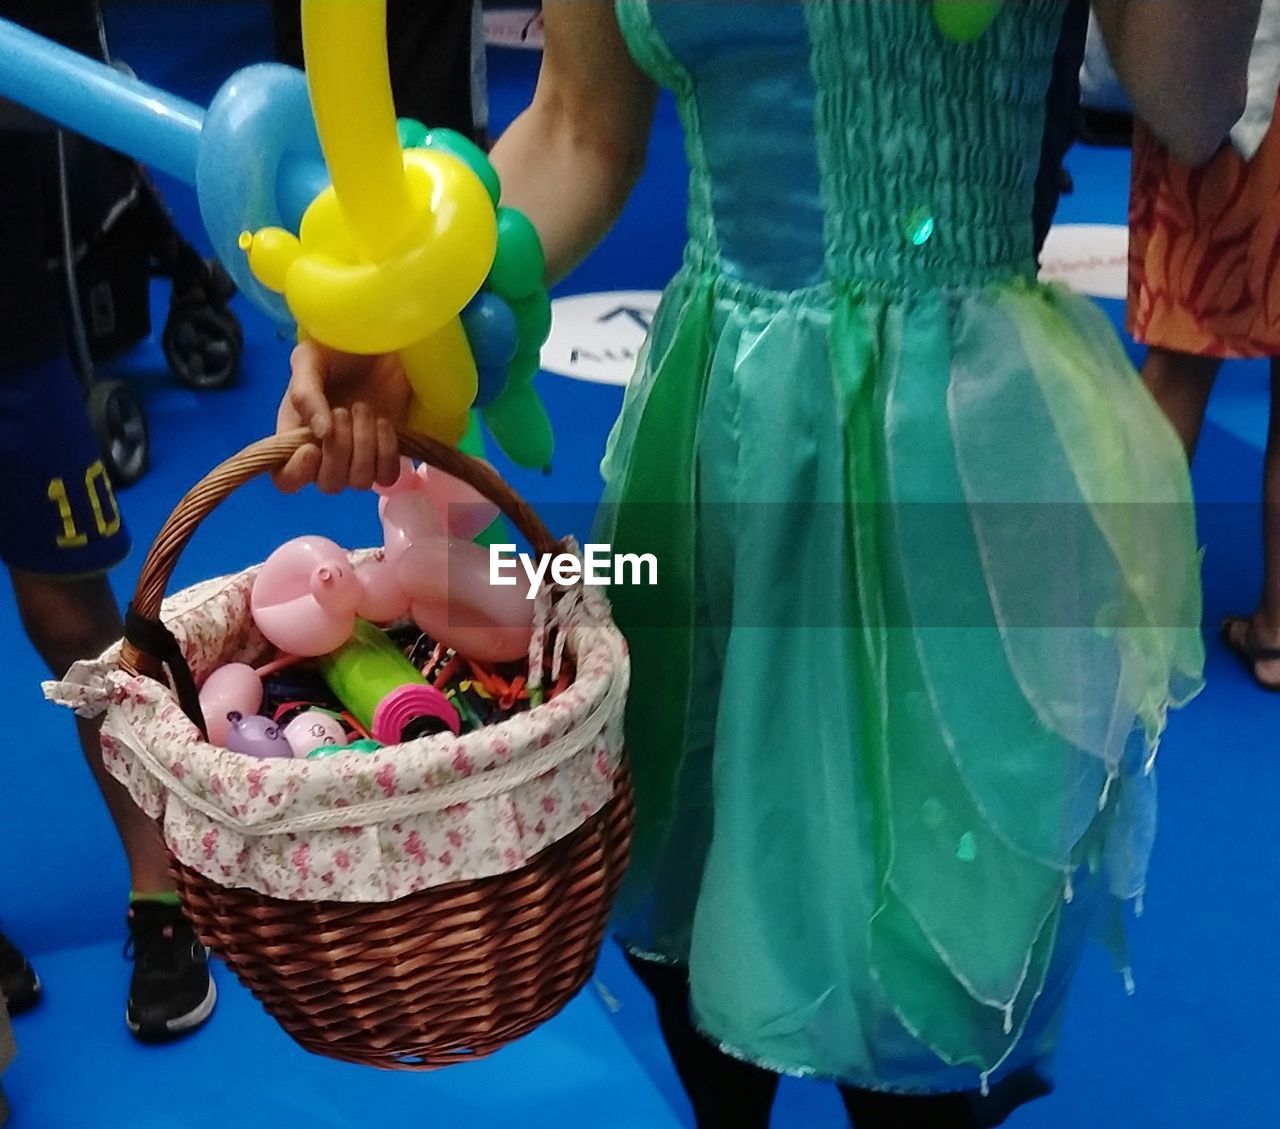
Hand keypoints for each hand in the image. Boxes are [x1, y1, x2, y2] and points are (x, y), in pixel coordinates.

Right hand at [275, 341, 412, 493]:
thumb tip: (319, 433)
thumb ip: (304, 393)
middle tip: (345, 411)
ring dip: (364, 445)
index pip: (286, 479)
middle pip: (328, 483)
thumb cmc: (336, 350)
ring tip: (365, 409)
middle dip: (339, 449)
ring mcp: (357, 457)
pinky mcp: (386, 454)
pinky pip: (386, 476)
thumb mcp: (309, 360)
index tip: (313, 448)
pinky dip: (387, 453)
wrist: (380, 344)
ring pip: (359, 481)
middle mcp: (324, 454)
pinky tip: (384, 424)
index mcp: (295, 436)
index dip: (297, 473)